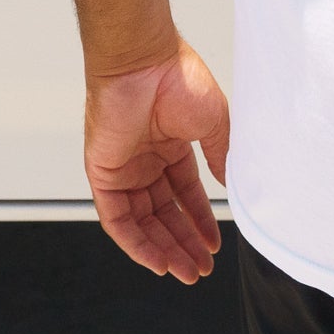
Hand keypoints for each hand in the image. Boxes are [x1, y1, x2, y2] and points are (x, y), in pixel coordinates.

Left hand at [84, 40, 229, 284]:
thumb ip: (221, 157)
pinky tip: (159, 262)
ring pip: (141, 222)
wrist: (143, 62)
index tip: (214, 243)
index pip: (184, 192)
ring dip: (163, 250)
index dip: (199, 220)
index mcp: (169, 144)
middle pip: (163, 213)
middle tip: (202, 269)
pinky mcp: (102, 174)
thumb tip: (232, 186)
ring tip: (187, 272)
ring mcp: (122, 168)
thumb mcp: (214, 122)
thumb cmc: (177, 77)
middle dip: (183, 243)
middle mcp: (144, 159)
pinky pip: (117, 220)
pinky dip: (136, 244)